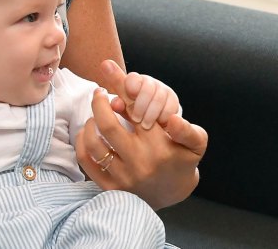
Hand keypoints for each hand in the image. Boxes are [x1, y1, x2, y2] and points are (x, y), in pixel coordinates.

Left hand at [76, 85, 207, 208]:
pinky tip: (89, 132)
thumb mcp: (196, 144)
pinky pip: (86, 161)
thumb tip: (172, 119)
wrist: (172, 194)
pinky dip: (82, 141)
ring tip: (96, 114)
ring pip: (93, 143)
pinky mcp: (110, 187)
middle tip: (99, 93)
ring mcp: (123, 176)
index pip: (135, 112)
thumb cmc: (182, 161)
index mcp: (159, 147)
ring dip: (90, 122)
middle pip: (107, 125)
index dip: (122, 93)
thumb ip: (188, 129)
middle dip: (99, 103)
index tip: (115, 83)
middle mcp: (139, 162)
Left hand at [103, 60, 180, 128]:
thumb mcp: (123, 108)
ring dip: (151, 114)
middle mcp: (149, 82)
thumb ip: (119, 105)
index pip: (133, 78)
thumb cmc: (132, 113)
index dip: (131, 87)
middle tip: (136, 119)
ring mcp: (163, 90)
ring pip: (159, 99)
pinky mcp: (174, 100)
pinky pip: (170, 108)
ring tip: (145, 125)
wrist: (152, 123)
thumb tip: (116, 104)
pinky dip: (164, 117)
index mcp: (133, 81)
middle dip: (141, 105)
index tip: (129, 99)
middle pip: (147, 88)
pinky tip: (158, 125)